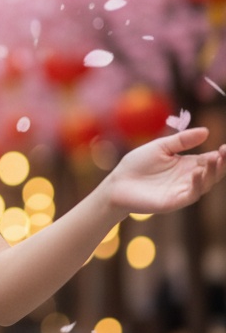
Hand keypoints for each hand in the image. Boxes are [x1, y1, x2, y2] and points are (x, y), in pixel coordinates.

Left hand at [103, 127, 225, 215]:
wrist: (118, 183)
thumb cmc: (137, 164)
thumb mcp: (161, 147)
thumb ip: (182, 140)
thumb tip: (206, 131)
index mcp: (187, 164)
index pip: (210, 159)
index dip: (220, 154)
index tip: (225, 146)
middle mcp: (189, 178)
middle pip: (213, 172)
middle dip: (222, 163)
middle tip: (224, 152)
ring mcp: (183, 190)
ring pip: (206, 183)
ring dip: (212, 172)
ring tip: (213, 159)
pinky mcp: (175, 201)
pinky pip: (191, 194)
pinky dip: (197, 184)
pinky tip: (197, 172)